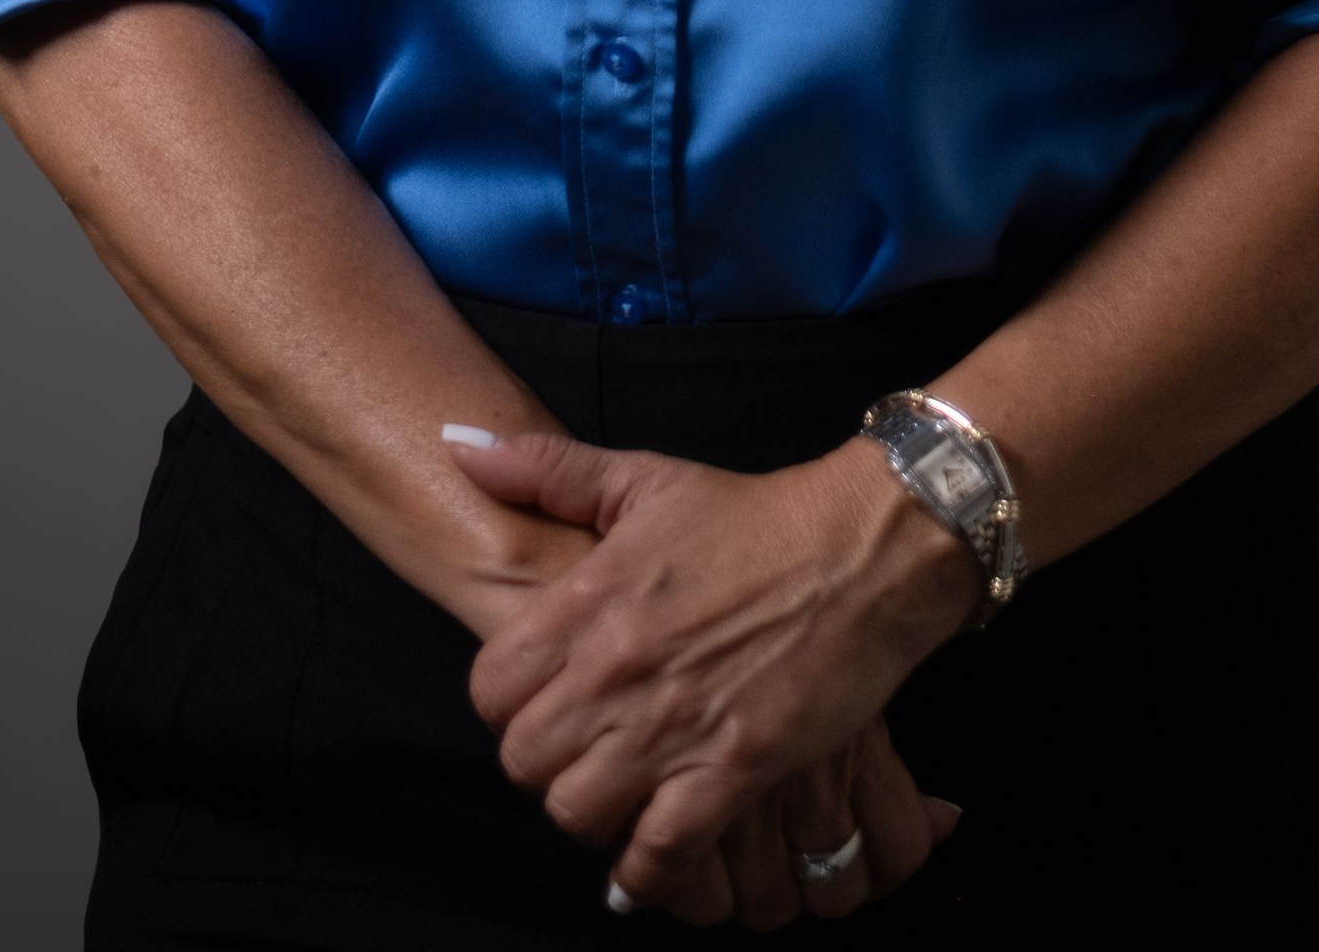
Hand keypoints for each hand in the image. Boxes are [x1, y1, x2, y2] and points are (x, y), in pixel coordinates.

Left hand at [447, 426, 980, 910]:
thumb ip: (544, 467)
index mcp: (589, 598)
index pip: (488, 690)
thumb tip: (458, 444)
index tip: (538, 699)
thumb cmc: (752, 515)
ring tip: (612, 795)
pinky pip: (661, 852)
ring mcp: (676, 722)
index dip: (506, 702)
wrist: (860, 547)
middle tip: (577, 749)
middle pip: (524, 761)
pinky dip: (646, 873)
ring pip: (578, 812)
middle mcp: (619, 667)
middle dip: (543, 762)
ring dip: (590, 812)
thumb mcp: (644, 477)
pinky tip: (645, 869)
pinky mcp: (735, 767)